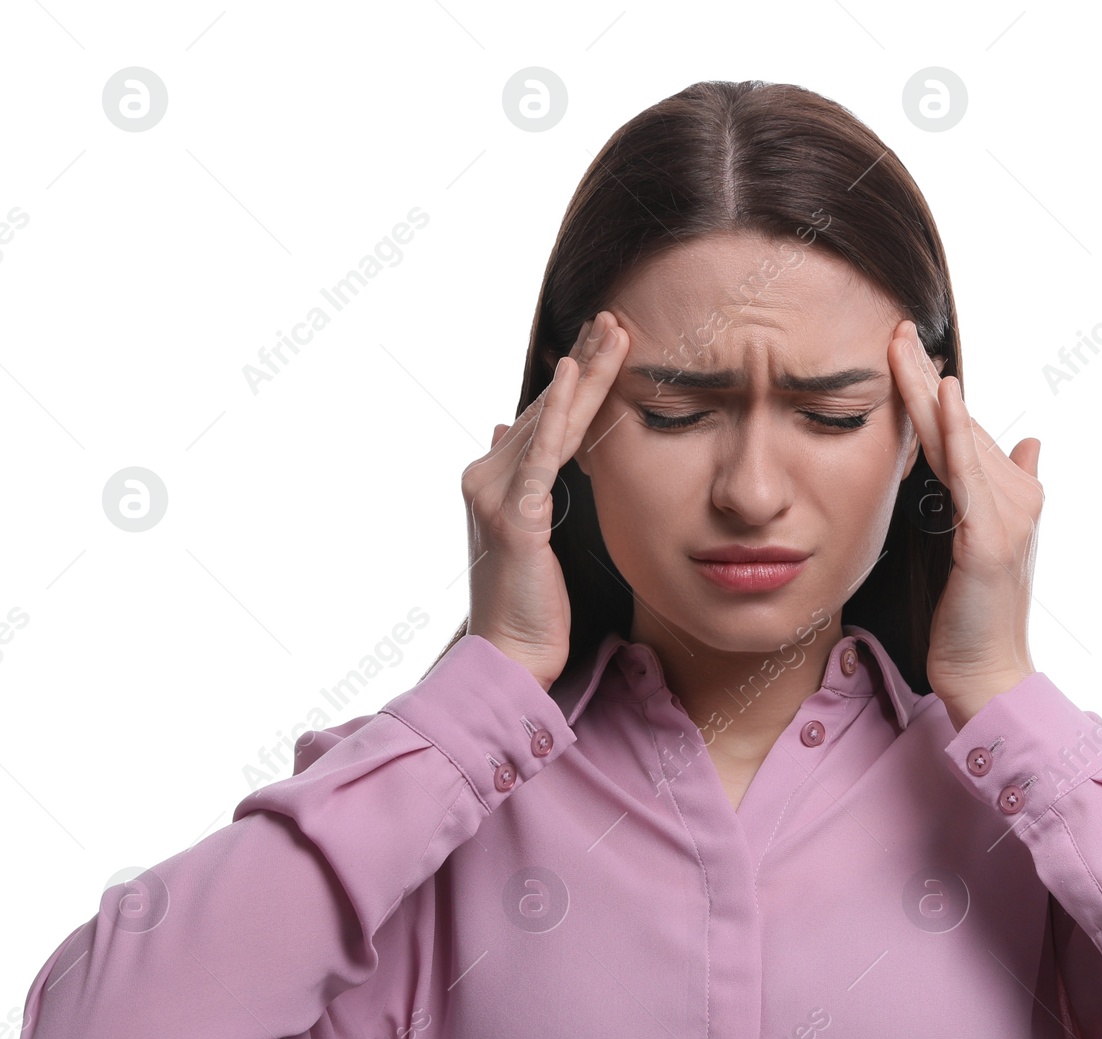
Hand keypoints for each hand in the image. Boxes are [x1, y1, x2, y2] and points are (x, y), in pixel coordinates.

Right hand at [463, 311, 630, 688]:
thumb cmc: (533, 607)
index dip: (574, 380)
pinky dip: (559, 411)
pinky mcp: (514, 515)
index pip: (543, 419)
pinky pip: (541, 452)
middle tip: (614, 318)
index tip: (604, 343)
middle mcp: (486, 478)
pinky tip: (574, 374)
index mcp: (494, 481)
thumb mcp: (530, 535)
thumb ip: (524, 484)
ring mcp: (496, 494)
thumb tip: (510, 434)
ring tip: (612, 331)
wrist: (512, 657)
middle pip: (548, 409)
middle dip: (584, 362)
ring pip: (550, 420)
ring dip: (583, 371)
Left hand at [887, 320, 1043, 730]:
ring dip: (930, 388)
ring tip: (903, 344)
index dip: (933, 392)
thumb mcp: (980, 547)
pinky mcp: (989, 539)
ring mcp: (1005, 516)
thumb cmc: (973, 620)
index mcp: (1005, 496)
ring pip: (959, 437)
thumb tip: (1030, 443)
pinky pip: (967, 474)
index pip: (961, 432)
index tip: (904, 349)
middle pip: (958, 424)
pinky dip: (955, 432)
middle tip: (895, 326)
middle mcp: (1013, 496)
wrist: (988, 675)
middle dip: (923, 375)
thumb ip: (995, 494)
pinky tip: (942, 395)